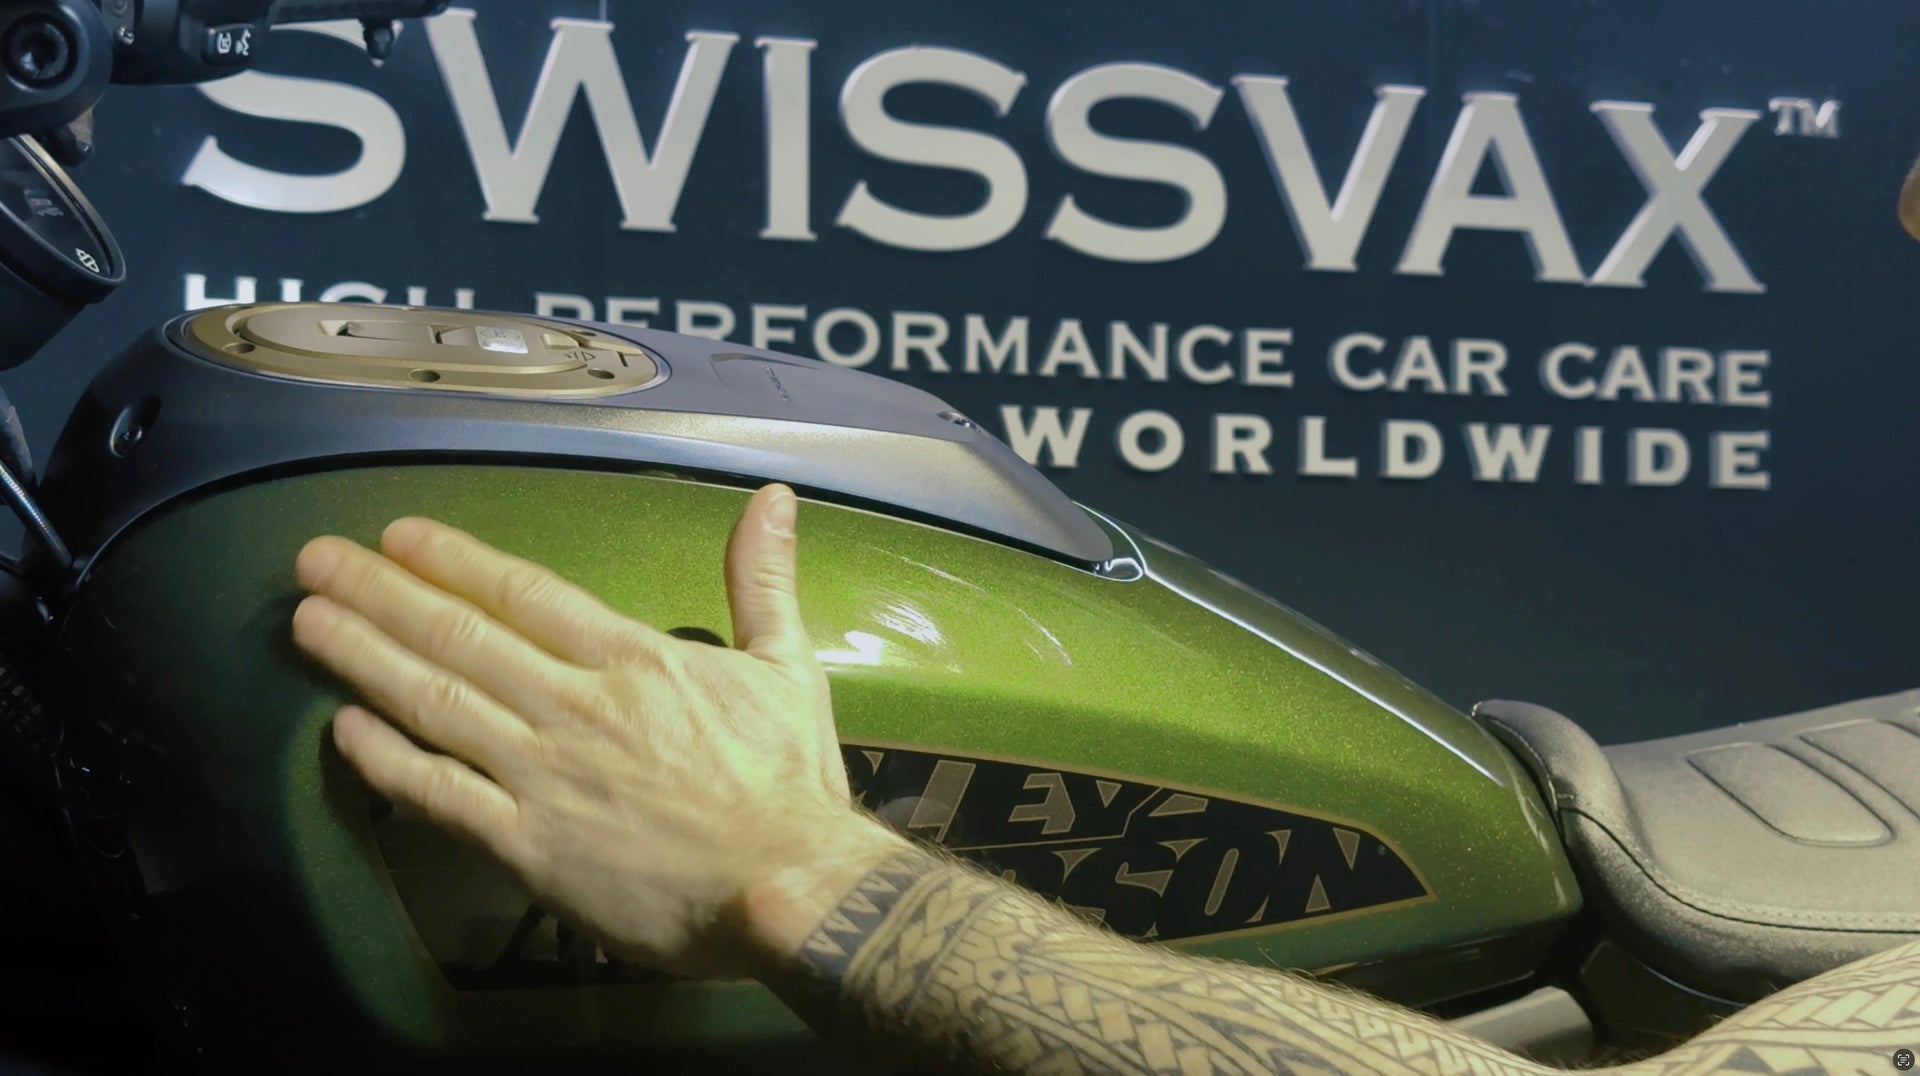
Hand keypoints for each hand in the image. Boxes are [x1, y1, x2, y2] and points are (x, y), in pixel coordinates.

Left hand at [289, 484, 903, 978]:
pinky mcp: (526, 846)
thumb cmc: (788, 782)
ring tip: (307, 622)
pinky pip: (441, 796)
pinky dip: (388, 762)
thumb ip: (763, 581)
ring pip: (435, 704)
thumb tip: (772, 498)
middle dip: (379, 593)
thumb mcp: (787, 666)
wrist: (789, 888)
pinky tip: (343, 730)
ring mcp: (541, 775)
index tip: (398, 535)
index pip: (524, 593)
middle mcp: (572, 705)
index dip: (454, 559)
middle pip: (459, 636)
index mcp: (633, 659)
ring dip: (364, 659)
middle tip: (314, 560)